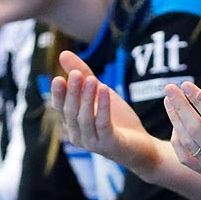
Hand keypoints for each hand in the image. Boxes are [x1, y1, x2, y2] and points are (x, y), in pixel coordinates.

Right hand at [49, 50, 163, 172]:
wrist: (142, 145)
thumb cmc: (118, 120)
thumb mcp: (100, 93)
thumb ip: (83, 74)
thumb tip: (63, 53)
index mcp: (73, 123)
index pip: (60, 107)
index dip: (58, 94)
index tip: (58, 78)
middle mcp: (79, 135)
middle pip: (71, 112)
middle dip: (73, 93)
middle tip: (75, 74)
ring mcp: (93, 142)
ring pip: (85, 118)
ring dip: (87, 98)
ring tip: (92, 80)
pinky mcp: (109, 144)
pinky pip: (103, 124)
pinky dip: (103, 107)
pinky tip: (105, 90)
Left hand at [165, 82, 200, 196]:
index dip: (198, 100)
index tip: (189, 84)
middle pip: (193, 128)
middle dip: (180, 105)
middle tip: (171, 87)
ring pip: (186, 142)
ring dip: (175, 119)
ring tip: (169, 99)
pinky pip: (185, 157)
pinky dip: (177, 139)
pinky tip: (176, 123)